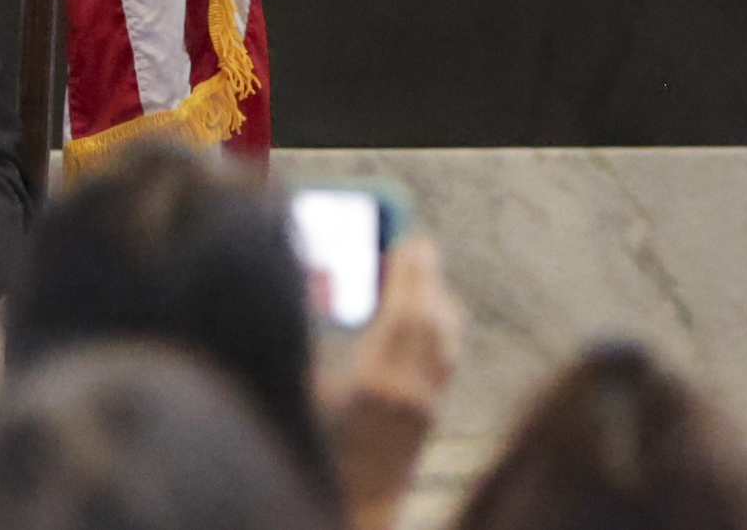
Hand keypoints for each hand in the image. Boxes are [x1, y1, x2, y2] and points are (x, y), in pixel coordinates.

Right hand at [319, 236, 462, 529]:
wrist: (345, 510)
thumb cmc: (306, 451)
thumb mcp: (299, 392)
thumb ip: (309, 335)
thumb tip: (322, 280)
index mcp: (373, 384)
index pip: (406, 314)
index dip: (409, 274)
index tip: (406, 243)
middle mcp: (409, 393)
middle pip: (430, 319)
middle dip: (425, 277)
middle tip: (415, 245)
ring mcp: (426, 406)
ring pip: (446, 337)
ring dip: (436, 299)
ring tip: (419, 274)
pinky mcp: (432, 417)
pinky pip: (447, 358)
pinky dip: (442, 328)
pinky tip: (427, 315)